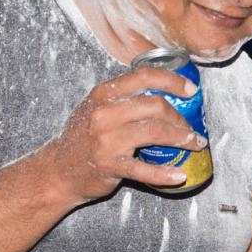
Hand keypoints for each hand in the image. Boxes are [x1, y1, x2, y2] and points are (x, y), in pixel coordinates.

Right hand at [40, 61, 205, 201]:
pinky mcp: (109, 165)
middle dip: (181, 118)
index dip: (172, 81)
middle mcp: (105, 112)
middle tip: (192, 128)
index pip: (144, 76)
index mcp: (104, 93)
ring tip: (193, 145)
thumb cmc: (83, 137)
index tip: (191, 90)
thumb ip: (124, 99)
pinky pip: (144, 169)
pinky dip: (165, 173)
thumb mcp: (97, 108)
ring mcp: (107, 139)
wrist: (58, 169)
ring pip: (155, 132)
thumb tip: (167, 94)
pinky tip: (179, 175)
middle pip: (156, 105)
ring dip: (181, 139)